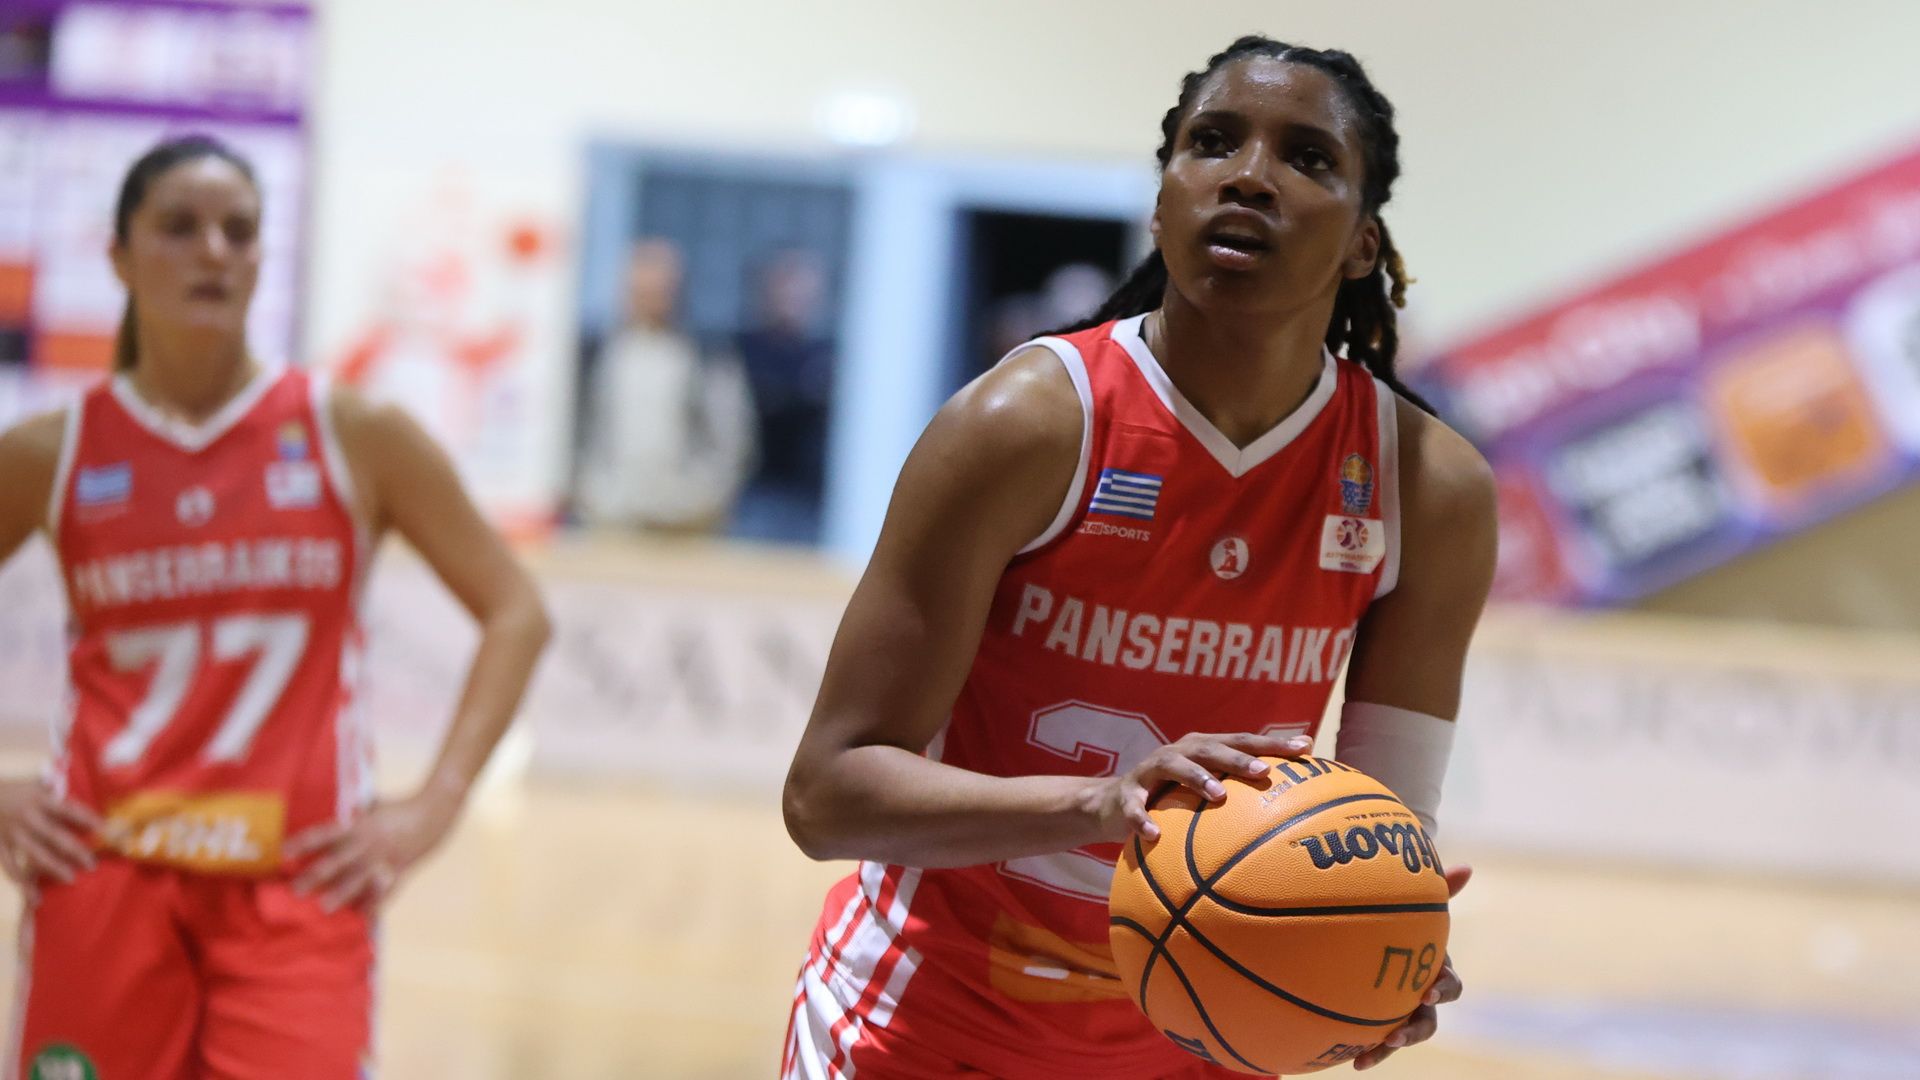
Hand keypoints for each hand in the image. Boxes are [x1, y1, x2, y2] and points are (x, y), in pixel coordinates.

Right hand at [0, 777, 100, 885]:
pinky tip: (33, 894)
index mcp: (39, 800)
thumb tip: (71, 790)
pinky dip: (21, 880)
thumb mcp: (32, 784)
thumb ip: (53, 790)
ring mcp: (12, 833)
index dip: (87, 819)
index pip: (69, 810)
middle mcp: (28, 817)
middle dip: (75, 851)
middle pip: (55, 836)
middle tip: (91, 864)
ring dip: (53, 868)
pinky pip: (10, 865)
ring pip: (35, 854)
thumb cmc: (10, 790)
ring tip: (70, 879)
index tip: (104, 829)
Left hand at [286, 786, 464, 911]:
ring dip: (342, 893)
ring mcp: (386, 857)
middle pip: (338, 860)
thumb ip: (358, 815)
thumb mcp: (377, 806)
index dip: (305, 842)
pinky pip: (386, 890)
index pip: (326, 834)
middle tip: (296, 890)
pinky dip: (375, 904)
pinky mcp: (401, 868)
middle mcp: (370, 842)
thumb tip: (343, 816)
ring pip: (359, 878)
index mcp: (361, 824)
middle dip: (316, 876)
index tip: (284, 852)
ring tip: (325, 907)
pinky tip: (363, 917)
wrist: (436, 810)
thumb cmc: (403, 806)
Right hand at [1093, 732, 1313, 842]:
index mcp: (1202, 749)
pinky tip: (1155, 835)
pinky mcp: (1126, 794)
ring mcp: (1150, 770)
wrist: (1112, 804)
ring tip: (1218, 795)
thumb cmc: (1171, 797)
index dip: (1273, 743)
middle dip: (1238, 758)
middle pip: (1210, 748)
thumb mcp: (1203, 790)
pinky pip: (1135, 807)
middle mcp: (1178, 752)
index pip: (1243, 741)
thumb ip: (1239, 789)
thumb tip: (1292, 805)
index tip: (1305, 748)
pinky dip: (1143, 819)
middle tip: (1263, 771)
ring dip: (1197, 777)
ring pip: (1174, 767)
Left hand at [1354, 863, 1470, 1070]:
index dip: (1443, 988)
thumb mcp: (1418, 908)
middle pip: (1428, 1021)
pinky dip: (1366, 1051)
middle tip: (1396, 1036)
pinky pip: (1373, 1041)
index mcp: (1435, 972)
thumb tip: (1468, 867)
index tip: (1428, 989)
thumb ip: (1439, 891)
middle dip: (1415, 1030)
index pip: (1450, 986)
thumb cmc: (1404, 924)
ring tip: (1365, 1058)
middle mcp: (1421, 998)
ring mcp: (1400, 1014)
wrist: (1379, 945)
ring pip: (1400, 1037)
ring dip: (1386, 1049)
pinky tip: (1349, 1060)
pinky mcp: (1377, 1023)